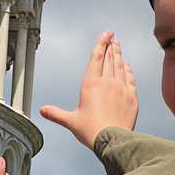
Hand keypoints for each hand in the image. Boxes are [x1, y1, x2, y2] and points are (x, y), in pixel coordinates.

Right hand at [41, 31, 137, 148]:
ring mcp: (121, 88)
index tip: (106, 34)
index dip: (101, 44)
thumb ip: (56, 114)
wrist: (112, 139)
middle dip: (111, 46)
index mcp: (91, 84)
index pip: (96, 57)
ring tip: (118, 46)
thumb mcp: (70, 121)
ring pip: (120, 66)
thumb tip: (42, 110)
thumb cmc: (90, 130)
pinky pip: (130, 78)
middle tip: (113, 37)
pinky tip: (127, 66)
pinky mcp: (131, 97)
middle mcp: (107, 82)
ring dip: (119, 55)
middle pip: (110, 58)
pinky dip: (128, 70)